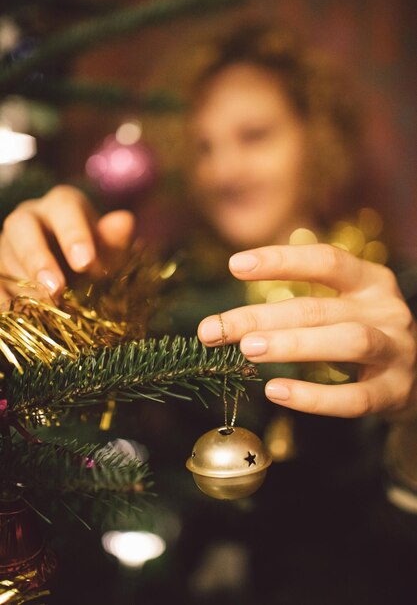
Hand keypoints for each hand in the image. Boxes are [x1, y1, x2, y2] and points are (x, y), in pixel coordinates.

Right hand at [0, 185, 134, 300]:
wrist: (75, 270)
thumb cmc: (97, 254)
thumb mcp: (111, 248)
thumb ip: (115, 239)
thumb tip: (124, 222)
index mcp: (62, 204)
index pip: (64, 208)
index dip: (74, 233)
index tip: (86, 262)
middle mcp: (30, 216)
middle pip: (23, 226)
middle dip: (38, 257)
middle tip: (56, 287)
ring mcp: (9, 240)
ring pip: (4, 252)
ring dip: (22, 279)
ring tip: (41, 305)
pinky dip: (2, 293)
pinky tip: (11, 310)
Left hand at [198, 244, 416, 417]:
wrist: (416, 376)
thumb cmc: (361, 334)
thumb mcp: (340, 308)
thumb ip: (298, 307)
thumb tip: (228, 323)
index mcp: (369, 280)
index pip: (325, 260)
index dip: (280, 260)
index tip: (234, 265)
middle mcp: (386, 309)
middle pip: (320, 308)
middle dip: (261, 316)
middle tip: (215, 329)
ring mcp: (397, 350)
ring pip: (346, 342)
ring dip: (293, 345)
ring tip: (247, 349)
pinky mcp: (396, 391)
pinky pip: (355, 398)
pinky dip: (314, 397)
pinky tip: (276, 391)